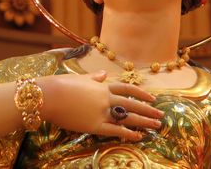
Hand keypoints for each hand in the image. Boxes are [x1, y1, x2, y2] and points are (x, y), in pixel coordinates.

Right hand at [37, 71, 163, 140]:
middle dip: (148, 110)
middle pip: (132, 104)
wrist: (50, 95)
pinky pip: (115, 130)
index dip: (141, 93)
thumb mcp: (80, 78)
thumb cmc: (61, 84)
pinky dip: (128, 134)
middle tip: (161, 116)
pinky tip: (139, 137)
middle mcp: (106, 98)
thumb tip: (102, 73)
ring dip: (144, 122)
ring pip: (128, 117)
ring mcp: (102, 111)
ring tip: (156, 126)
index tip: (152, 98)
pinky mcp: (94, 125)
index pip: (127, 89)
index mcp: (102, 86)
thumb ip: (93, 77)